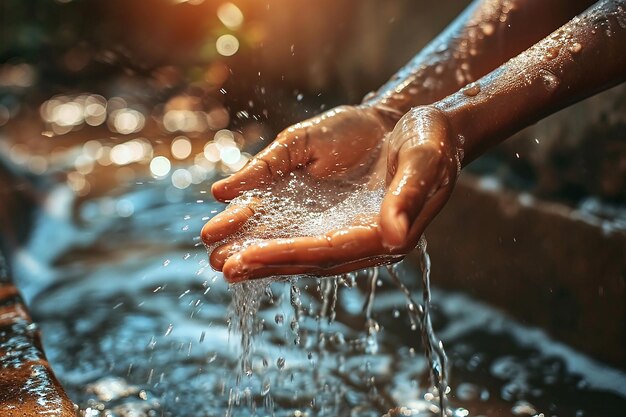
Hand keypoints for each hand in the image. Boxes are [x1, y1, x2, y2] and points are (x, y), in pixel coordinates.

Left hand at [202, 106, 458, 281]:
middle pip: (307, 256)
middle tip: (223, 267)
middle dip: (264, 262)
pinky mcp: (332, 210)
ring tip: (218, 259)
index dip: (289, 255)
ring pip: (297, 245)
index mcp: (384, 234)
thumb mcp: (425, 161)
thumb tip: (393, 236)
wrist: (422, 126)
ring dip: (259, 252)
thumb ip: (409, 196)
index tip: (249, 257)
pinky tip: (239, 230)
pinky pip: (297, 224)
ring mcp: (343, 225)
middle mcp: (360, 237)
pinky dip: (268, 229)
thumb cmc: (430, 140)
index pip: (329, 252)